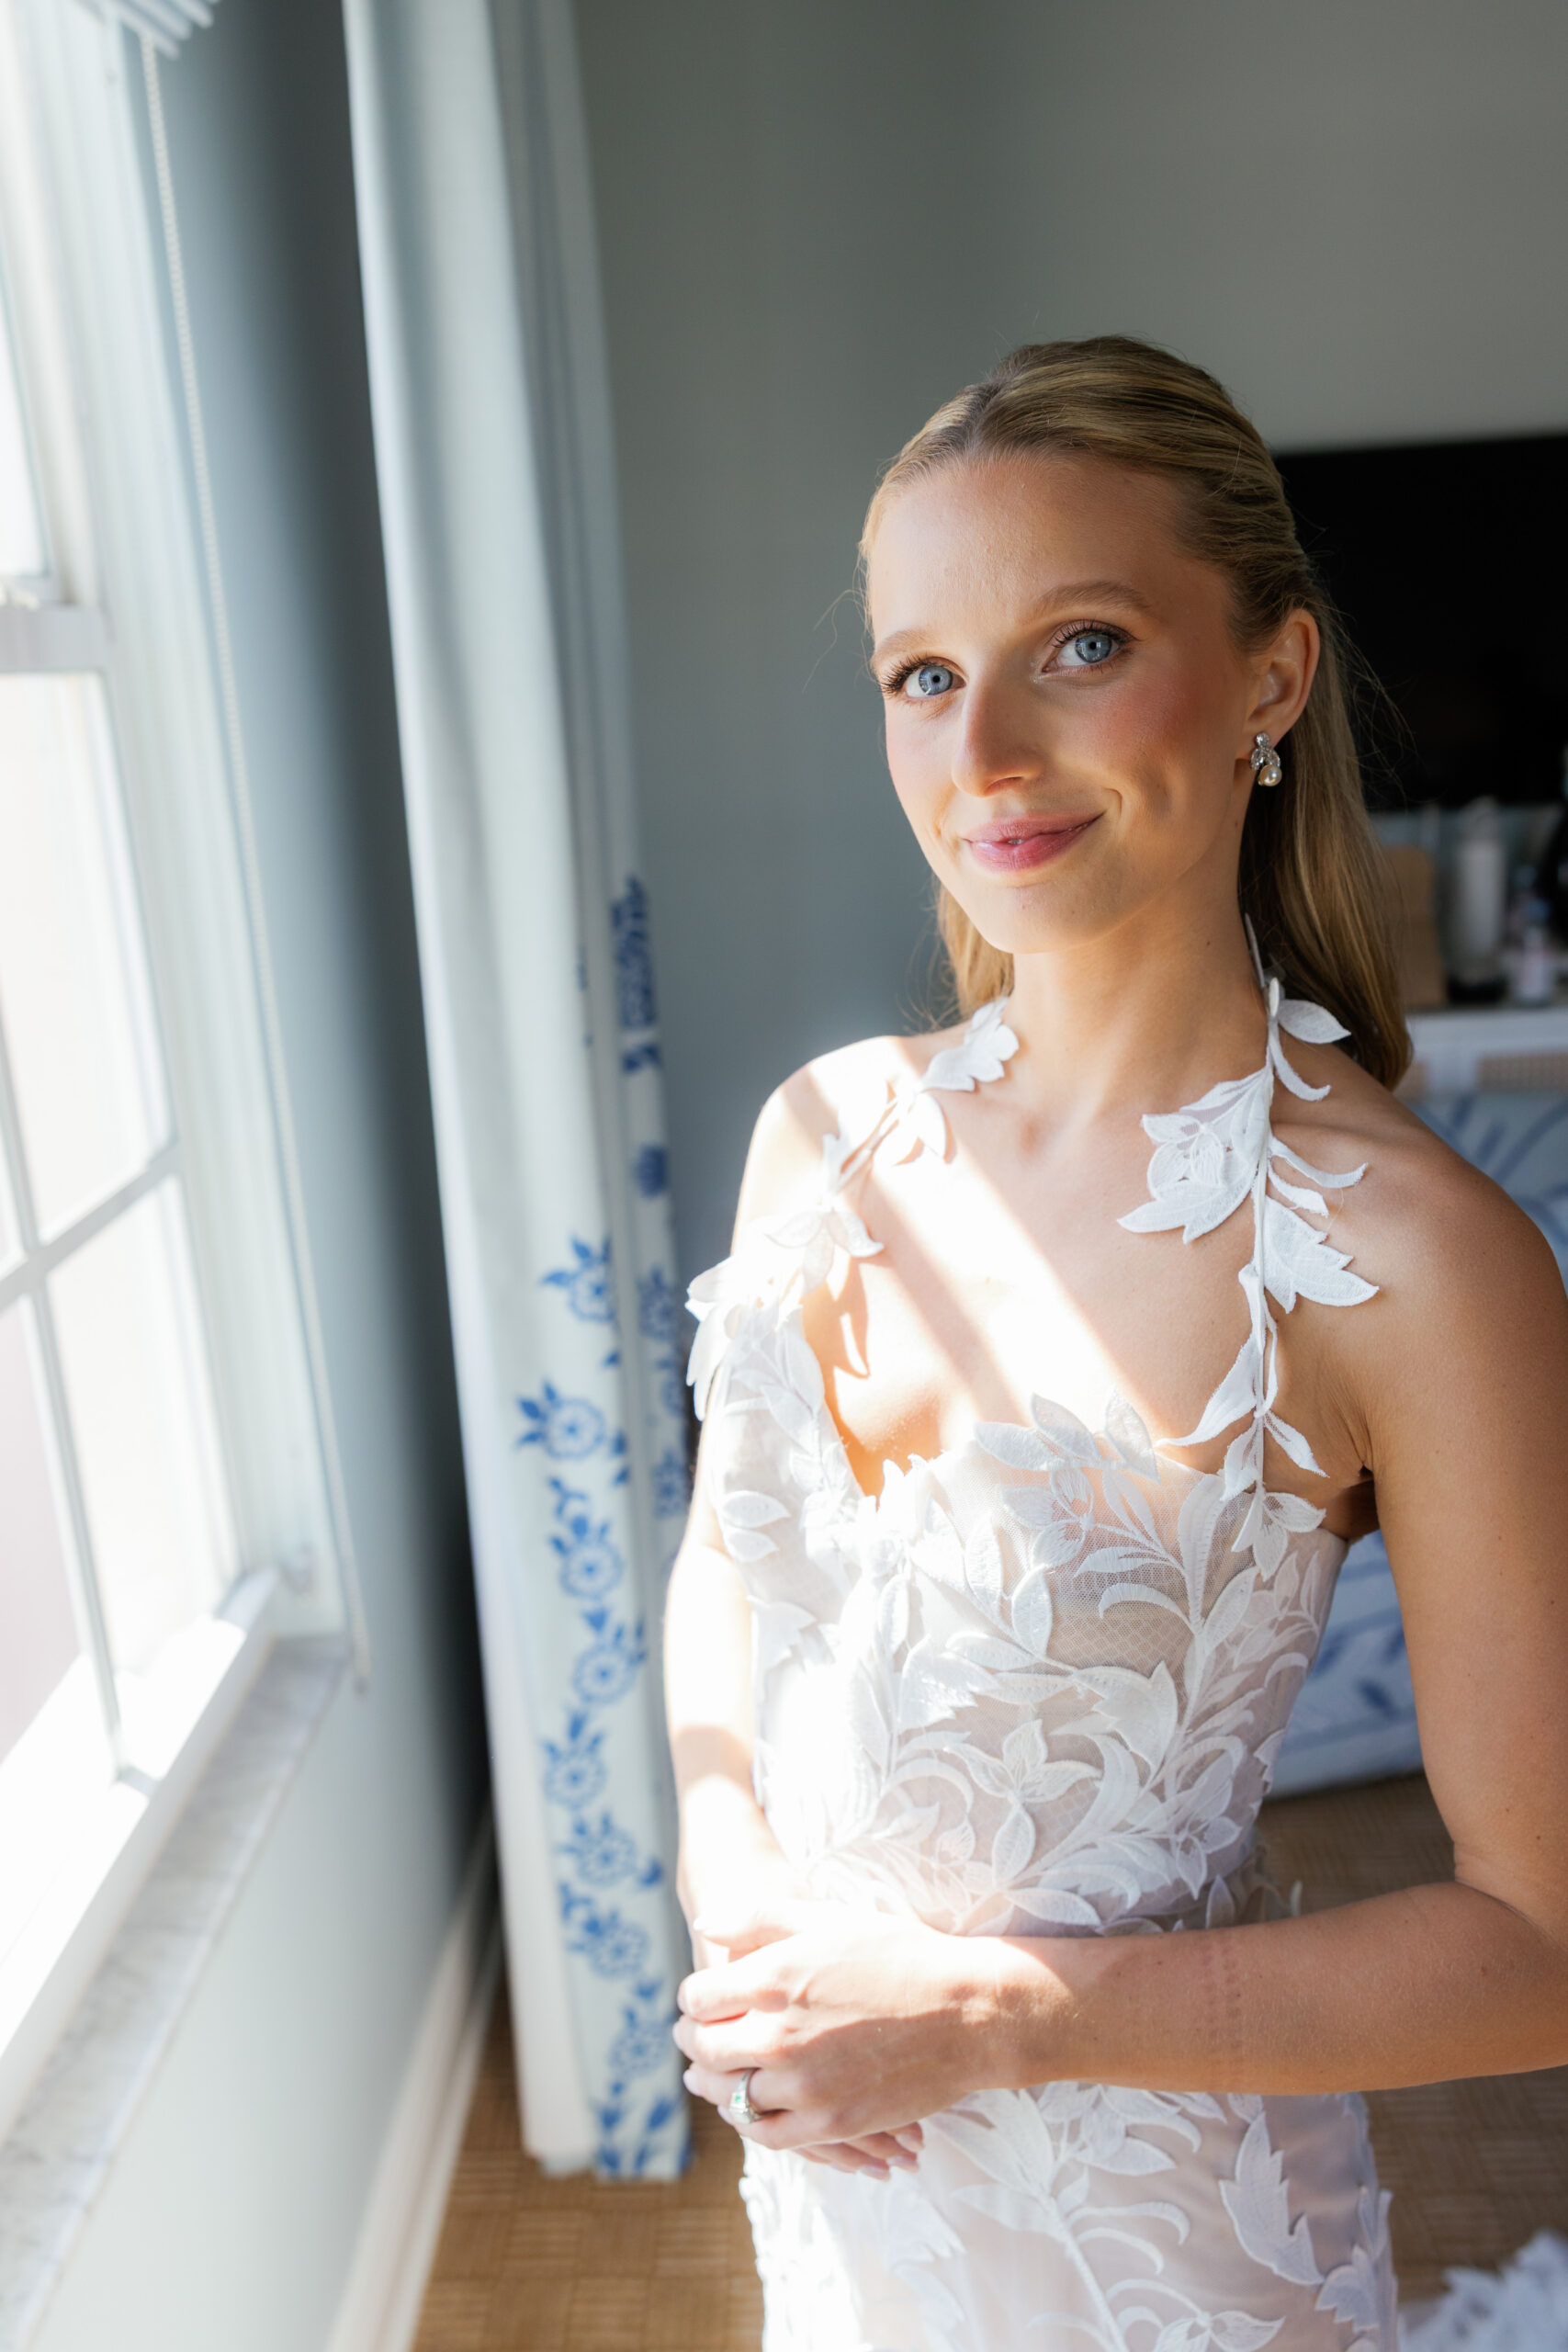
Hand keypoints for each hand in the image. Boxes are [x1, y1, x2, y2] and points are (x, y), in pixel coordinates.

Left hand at [673, 1899, 1003, 2165]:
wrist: (966, 2013)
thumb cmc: (899, 1954)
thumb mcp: (828, 1917)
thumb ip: (758, 1917)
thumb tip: (703, 1924)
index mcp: (776, 1977)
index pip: (699, 1997)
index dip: (694, 1996)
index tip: (700, 1997)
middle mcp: (781, 2035)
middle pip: (706, 2048)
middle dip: (693, 2039)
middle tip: (692, 2035)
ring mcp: (805, 2086)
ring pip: (731, 2096)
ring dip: (714, 2084)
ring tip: (709, 2073)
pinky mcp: (831, 2123)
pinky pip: (770, 2135)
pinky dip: (751, 2122)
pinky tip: (750, 2107)